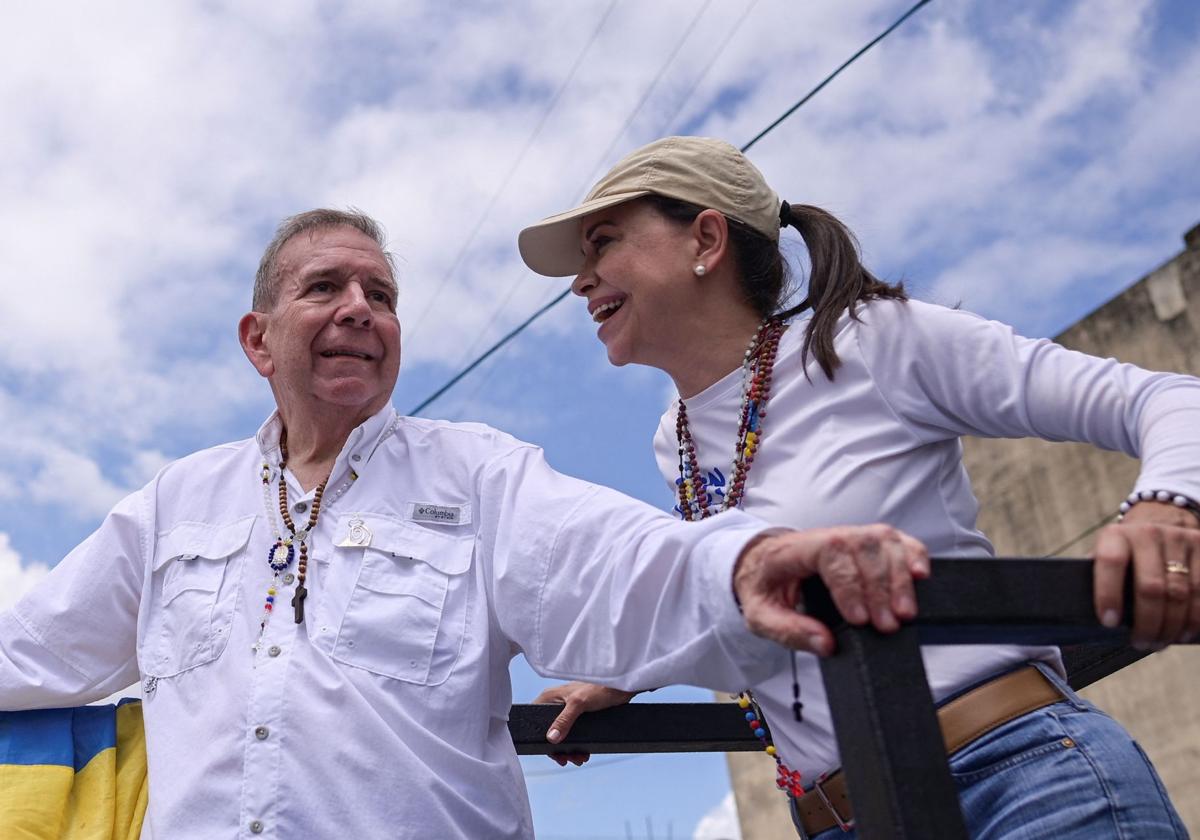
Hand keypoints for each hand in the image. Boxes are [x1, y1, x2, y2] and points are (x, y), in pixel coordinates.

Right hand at [532, 682, 635, 765]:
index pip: (536, 719)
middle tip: (568, 759)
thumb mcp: (578, 704)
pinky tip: (584, 753)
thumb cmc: (599, 687)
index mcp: (550, 696)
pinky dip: (578, 745)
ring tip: (579, 759)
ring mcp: (568, 710)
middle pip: (550, 731)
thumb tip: (551, 738)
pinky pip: (574, 734)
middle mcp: (557, 703)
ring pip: (562, 735)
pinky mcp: (580, 716)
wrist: (621, 688)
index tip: (549, 751)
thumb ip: (564, 720)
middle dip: (559, 748)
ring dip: (570, 749)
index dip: (540, 736)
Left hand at [733, 525, 929, 654]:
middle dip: (879, 588)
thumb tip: (827, 644)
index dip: (848, 583)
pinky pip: (896, 540)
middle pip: (862, 546)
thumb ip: (789, 630)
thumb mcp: (760, 615)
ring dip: (899, 576)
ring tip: (904, 613)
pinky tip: (921, 577)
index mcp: (794, 549)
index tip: (858, 619)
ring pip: (883, 541)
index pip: (829, 553)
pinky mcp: (867, 542)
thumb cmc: (764, 588)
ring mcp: (849, 535)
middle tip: (887, 626)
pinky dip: (913, 554)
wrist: (763, 565)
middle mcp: (826, 535)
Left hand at [1094, 501, 1199, 645]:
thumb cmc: (1125, 554)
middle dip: (1147, 623)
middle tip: (1141, 643)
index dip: (1108, 594)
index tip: (1109, 623)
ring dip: (1172, 626)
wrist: (1160, 523)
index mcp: (1116, 535)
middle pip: (1152, 587)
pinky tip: (1184, 632)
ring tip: (1161, 642)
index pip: (1111, 562)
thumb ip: (1094, 581)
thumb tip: (1079, 624)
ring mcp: (1179, 539)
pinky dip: (1195, 618)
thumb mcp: (1105, 557)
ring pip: (1182, 593)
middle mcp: (1148, 533)